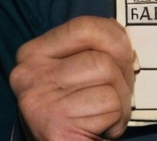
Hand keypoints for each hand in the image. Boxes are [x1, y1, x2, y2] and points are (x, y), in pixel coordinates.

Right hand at [9, 16, 135, 140]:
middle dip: (124, 72)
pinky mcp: (56, 127)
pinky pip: (111, 106)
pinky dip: (117, 119)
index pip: (84, 26)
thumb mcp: (74, 69)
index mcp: (33, 53)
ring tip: (109, 113)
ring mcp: (41, 101)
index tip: (127, 53)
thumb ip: (93, 48)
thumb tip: (125, 40)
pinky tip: (102, 129)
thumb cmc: (73, 108)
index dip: (115, 37)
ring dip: (122, 99)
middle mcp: (29, 75)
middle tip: (122, 90)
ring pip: (108, 78)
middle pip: (101, 57)